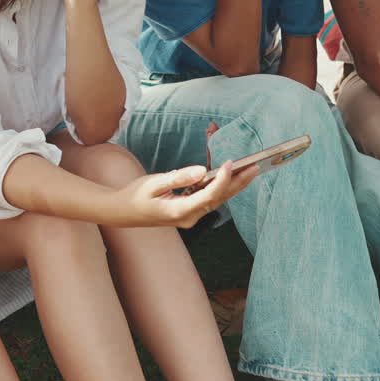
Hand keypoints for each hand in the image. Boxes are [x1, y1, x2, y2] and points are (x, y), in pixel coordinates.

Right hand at [109, 161, 257, 228]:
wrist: (123, 212)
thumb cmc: (135, 196)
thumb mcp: (154, 184)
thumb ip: (179, 178)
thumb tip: (202, 171)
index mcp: (179, 212)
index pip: (208, 196)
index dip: (222, 180)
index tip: (230, 163)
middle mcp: (189, 217)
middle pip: (219, 199)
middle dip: (238, 182)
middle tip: (256, 167)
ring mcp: (190, 216)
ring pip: (217, 198)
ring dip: (232, 183)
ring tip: (248, 167)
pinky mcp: (189, 211)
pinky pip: (209, 197)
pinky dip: (218, 184)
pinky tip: (226, 171)